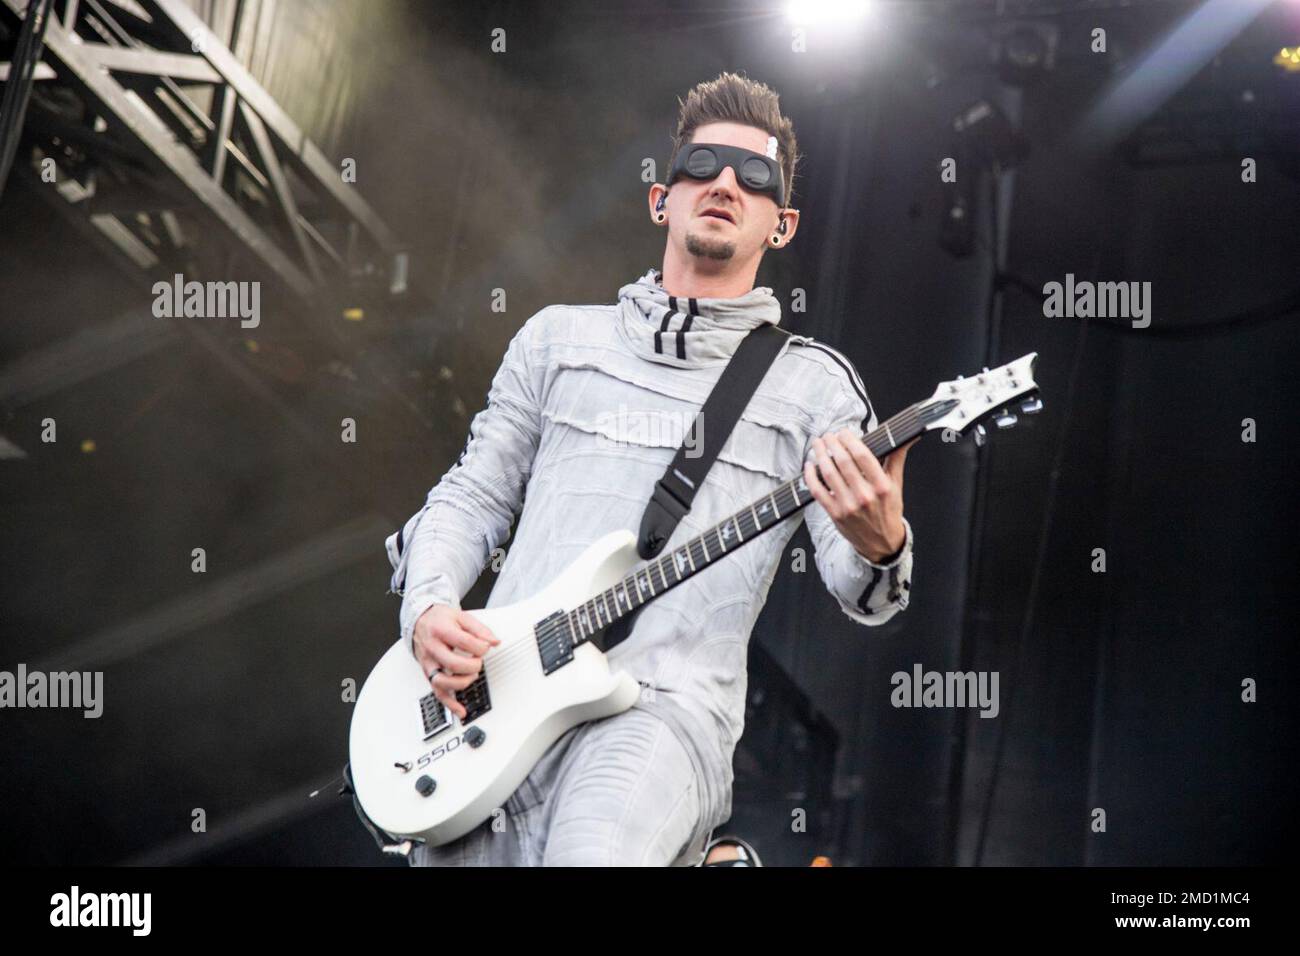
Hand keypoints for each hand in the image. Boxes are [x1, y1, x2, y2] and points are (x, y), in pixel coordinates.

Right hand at [412, 604, 499, 719]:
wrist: (420, 621)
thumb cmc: (441, 620)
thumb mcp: (462, 617)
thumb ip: (480, 629)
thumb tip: (494, 642)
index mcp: (441, 631)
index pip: (463, 642)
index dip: (480, 647)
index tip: (485, 646)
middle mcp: (432, 648)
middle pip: (452, 664)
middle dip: (472, 665)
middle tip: (478, 661)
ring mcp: (429, 663)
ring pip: (442, 681)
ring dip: (462, 682)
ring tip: (472, 677)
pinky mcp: (429, 674)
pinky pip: (437, 693)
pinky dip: (450, 704)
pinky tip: (461, 710)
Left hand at [803, 428, 915, 562]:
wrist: (881, 542)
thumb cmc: (888, 509)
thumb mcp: (896, 484)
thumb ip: (897, 457)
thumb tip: (910, 435)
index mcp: (882, 486)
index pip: (862, 455)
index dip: (849, 440)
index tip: (843, 432)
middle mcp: (865, 496)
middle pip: (843, 462)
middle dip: (832, 444)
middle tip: (828, 435)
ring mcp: (848, 506)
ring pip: (828, 474)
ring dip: (820, 455)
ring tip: (818, 444)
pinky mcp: (834, 514)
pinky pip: (817, 491)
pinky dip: (810, 476)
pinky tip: (810, 465)